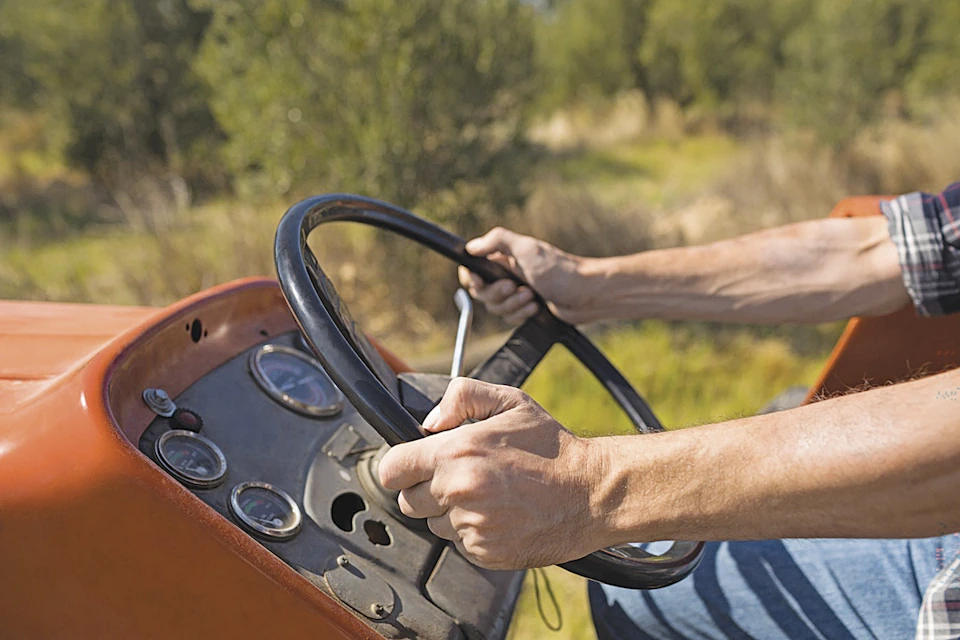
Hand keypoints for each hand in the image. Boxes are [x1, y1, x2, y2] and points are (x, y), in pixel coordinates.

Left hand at [378, 378, 610, 569]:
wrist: (591, 493)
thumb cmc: (551, 447)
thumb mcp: (511, 402)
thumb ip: (462, 397)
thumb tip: (429, 423)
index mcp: (457, 451)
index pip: (392, 469)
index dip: (401, 466)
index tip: (414, 465)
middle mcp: (459, 490)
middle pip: (408, 501)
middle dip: (427, 490)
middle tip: (461, 478)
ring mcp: (471, 525)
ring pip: (434, 524)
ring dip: (451, 513)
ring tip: (488, 495)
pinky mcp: (484, 551)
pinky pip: (460, 543)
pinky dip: (473, 532)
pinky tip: (500, 515)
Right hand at [457, 227, 598, 323]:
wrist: (585, 294)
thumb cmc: (559, 270)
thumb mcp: (526, 249)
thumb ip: (497, 241)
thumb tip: (471, 247)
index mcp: (504, 258)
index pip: (472, 269)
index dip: (472, 279)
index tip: (481, 282)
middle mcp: (507, 274)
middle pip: (482, 293)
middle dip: (497, 294)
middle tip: (514, 286)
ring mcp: (516, 293)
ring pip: (496, 308)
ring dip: (512, 305)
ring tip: (531, 296)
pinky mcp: (525, 309)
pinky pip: (510, 318)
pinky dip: (521, 314)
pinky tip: (535, 307)